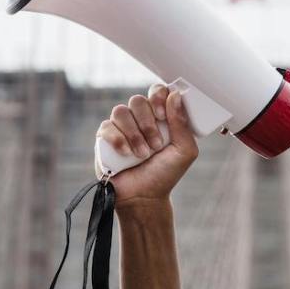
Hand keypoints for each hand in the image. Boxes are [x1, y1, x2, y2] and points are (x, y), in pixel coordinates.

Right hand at [95, 84, 198, 208]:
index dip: (158, 97)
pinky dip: (118, 140)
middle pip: (137, 100)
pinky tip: (126, 155)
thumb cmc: (165, 174)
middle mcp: (139, 118)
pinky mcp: (104, 138)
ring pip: (120, 111)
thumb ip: (182, 123)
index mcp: (159, 117)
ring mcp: (120, 127)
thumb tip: (175, 95)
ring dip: (134, 134)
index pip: (156, 91)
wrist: (144, 197)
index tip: (163, 116)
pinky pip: (107, 127)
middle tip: (156, 145)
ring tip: (143, 154)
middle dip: (148, 123)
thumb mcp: (184, 151)